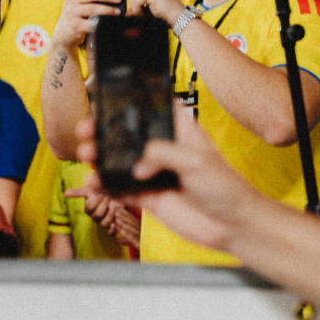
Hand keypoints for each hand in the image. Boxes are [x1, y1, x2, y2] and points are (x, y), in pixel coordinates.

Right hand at [52, 0, 122, 51]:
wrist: (63, 33)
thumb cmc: (77, 14)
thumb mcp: (78, 2)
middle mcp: (71, 0)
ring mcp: (72, 13)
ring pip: (92, 9)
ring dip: (107, 9)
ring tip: (118, 11)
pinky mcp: (75, 25)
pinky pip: (91, 24)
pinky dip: (101, 23)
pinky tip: (109, 23)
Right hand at [72, 109, 255, 256]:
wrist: (232, 226)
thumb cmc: (226, 187)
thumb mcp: (197, 161)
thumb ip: (164, 154)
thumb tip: (137, 163)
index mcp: (178, 131)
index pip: (152, 107)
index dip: (132, 99)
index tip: (108, 94)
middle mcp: (162, 150)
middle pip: (127, 134)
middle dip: (104, 129)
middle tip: (87, 128)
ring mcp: (153, 173)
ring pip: (119, 161)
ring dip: (100, 157)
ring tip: (87, 155)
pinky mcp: (148, 197)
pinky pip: (119, 189)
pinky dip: (104, 186)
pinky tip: (93, 183)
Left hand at [124, 0, 183, 26]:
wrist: (179, 17)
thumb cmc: (167, 13)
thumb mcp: (151, 3)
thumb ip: (140, 2)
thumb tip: (126, 11)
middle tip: (141, 9)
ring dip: (136, 6)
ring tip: (145, 12)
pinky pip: (136, 0)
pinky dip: (138, 9)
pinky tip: (145, 12)